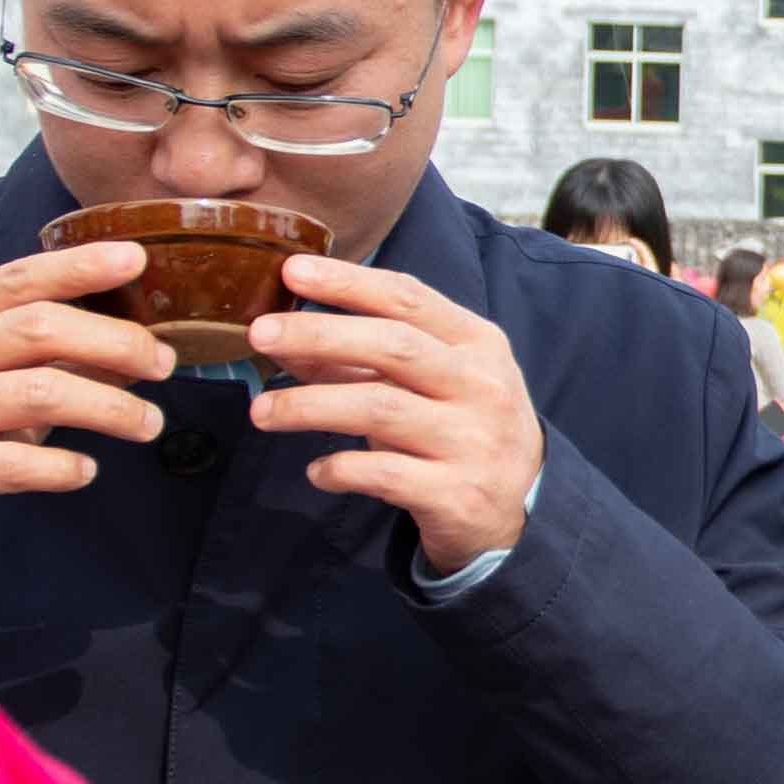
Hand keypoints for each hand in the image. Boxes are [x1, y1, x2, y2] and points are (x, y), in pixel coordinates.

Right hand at [0, 240, 174, 565]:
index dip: (81, 265)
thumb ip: (28, 344)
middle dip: (116, 342)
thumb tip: (127, 343)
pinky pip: (18, 464)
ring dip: (110, 408)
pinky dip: (64, 468)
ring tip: (149, 424)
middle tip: (163, 363)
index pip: (20, 278)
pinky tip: (86, 470)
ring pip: (42, 394)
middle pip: (40, 329)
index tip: (137, 259)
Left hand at [243, 258, 545, 576]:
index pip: (408, 299)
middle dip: (319, 334)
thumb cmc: (465, 429)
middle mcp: (481, 386)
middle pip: (393, 346)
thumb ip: (364, 361)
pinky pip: (383, 474)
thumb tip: (286, 338)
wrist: (524, 511)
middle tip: (260, 334)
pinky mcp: (456, 494)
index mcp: (478, 344)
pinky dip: (340, 469)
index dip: (348, 282)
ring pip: (379, 410)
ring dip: (309, 406)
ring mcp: (472, 441)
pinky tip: (316, 471)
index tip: (292, 272)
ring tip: (261, 412)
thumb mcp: (431, 384)